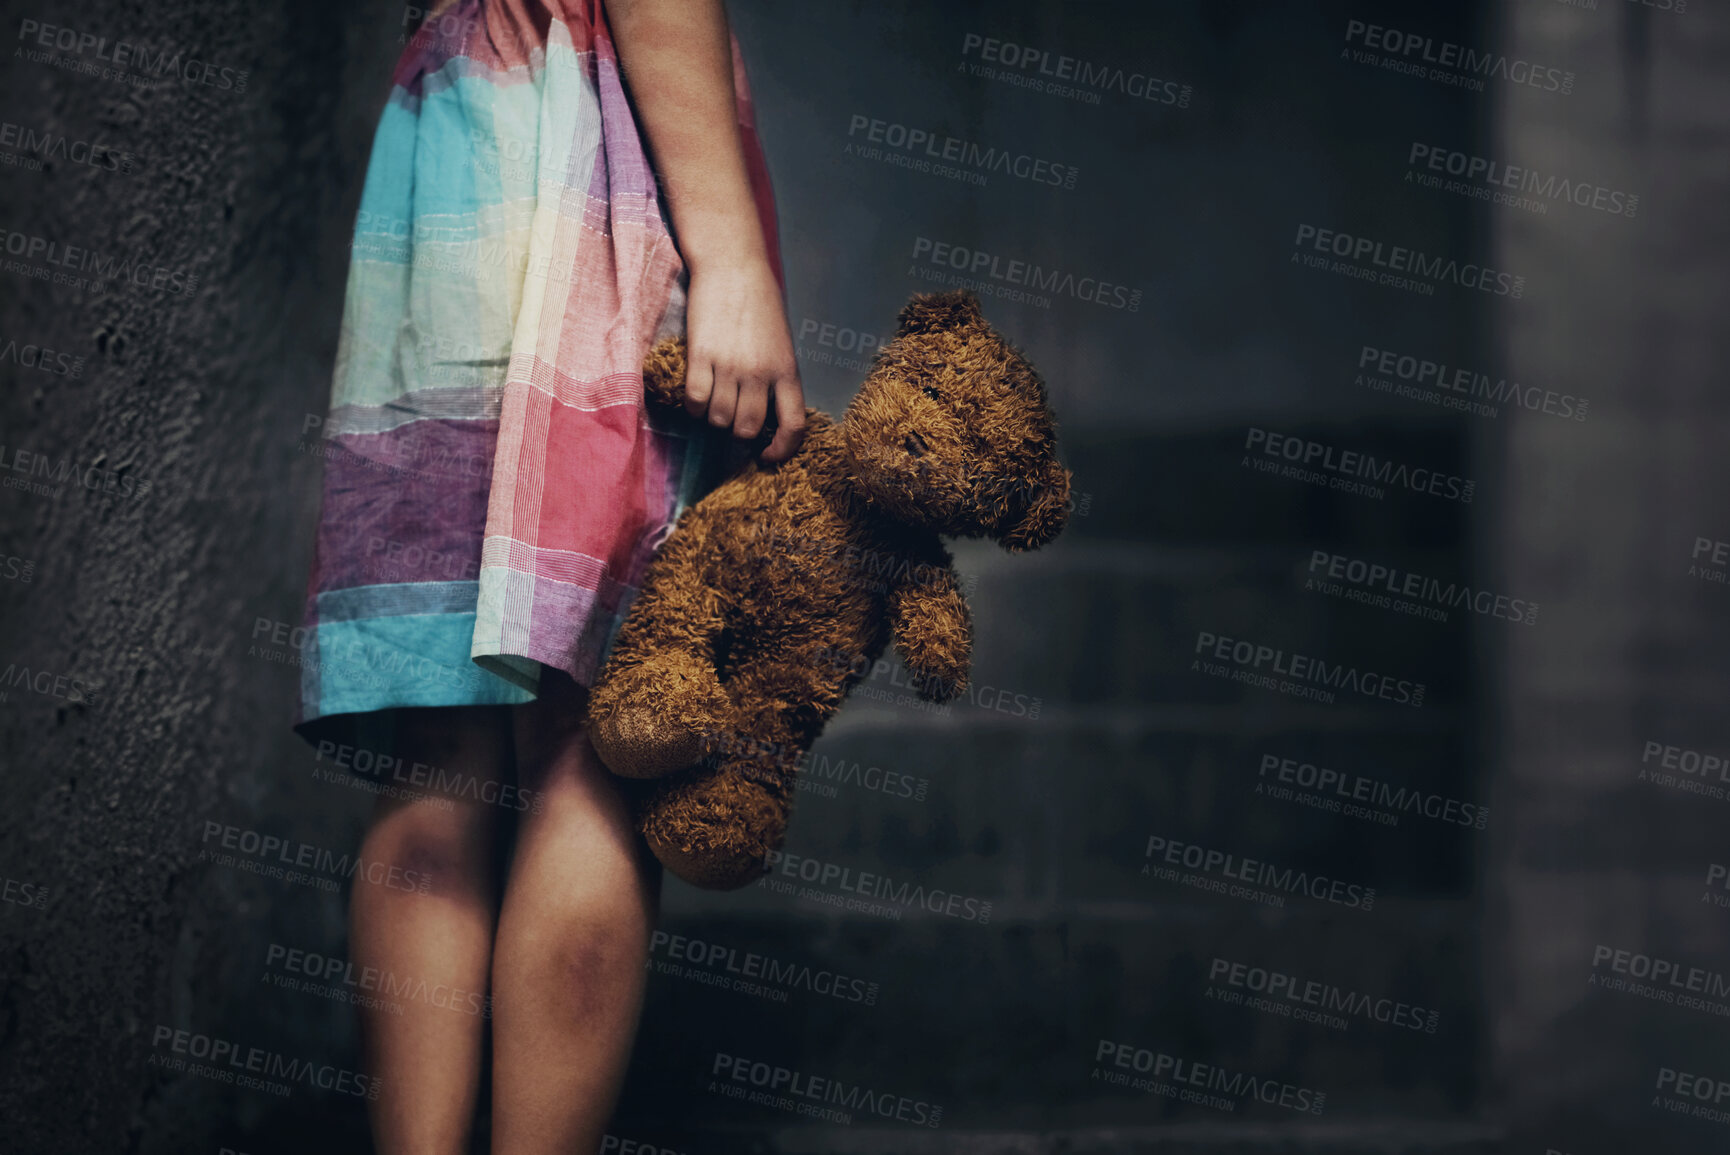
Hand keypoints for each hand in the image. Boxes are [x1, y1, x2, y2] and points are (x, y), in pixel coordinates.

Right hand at [683, 259, 805, 462]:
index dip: (782, 450)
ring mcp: (730, 366)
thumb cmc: (759, 301)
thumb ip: (776, 376)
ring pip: (719, 418)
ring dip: (714, 418)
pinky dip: (694, 406)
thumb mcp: (782, 342)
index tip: (767, 456)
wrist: (732, 265)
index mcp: (787, 370)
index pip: (794, 426)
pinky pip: (695, 400)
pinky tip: (696, 394)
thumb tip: (766, 413)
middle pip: (748, 428)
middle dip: (738, 432)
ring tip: (713, 402)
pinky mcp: (701, 356)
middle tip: (731, 419)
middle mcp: (760, 373)